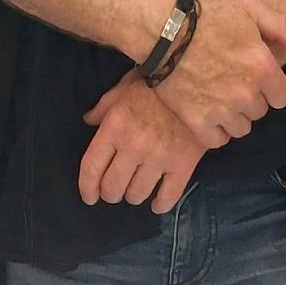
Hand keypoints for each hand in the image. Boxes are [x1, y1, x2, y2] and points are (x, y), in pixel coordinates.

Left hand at [78, 72, 206, 214]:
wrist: (198, 80)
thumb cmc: (157, 83)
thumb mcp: (124, 87)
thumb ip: (104, 107)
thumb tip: (88, 122)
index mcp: (115, 126)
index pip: (91, 167)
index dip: (87, 187)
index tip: (89, 196)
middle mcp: (133, 145)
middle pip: (113, 186)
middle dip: (110, 193)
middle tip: (114, 191)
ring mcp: (159, 157)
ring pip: (137, 194)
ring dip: (133, 196)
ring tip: (135, 190)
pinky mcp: (183, 164)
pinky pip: (168, 196)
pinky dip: (160, 204)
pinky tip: (157, 203)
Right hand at [151, 0, 285, 147]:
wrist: (161, 30)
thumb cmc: (206, 16)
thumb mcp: (249, 9)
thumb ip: (283, 28)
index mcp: (262, 67)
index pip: (283, 98)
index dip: (271, 88)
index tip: (256, 78)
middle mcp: (245, 93)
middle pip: (260, 113)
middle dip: (250, 100)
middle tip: (231, 82)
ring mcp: (221, 110)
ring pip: (241, 129)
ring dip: (234, 117)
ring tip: (218, 97)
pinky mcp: (197, 121)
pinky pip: (218, 140)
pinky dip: (215, 131)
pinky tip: (207, 112)